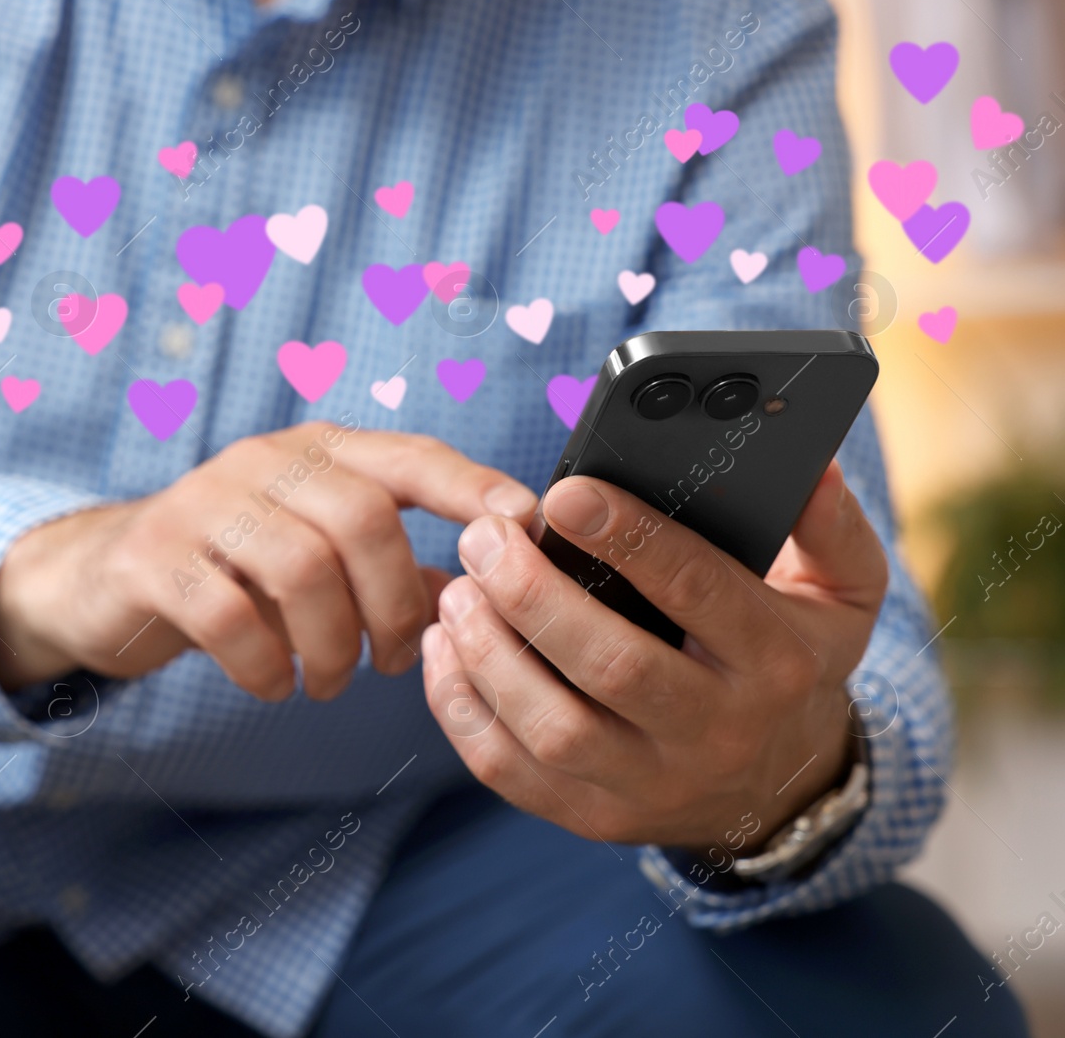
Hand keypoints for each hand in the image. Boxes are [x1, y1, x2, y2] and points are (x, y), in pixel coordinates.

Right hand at [0, 420, 540, 700]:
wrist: (104, 576)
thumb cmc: (236, 568)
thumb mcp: (316, 552)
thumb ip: (394, 564)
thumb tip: (491, 590)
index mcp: (317, 452)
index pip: (411, 456)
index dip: (473, 488)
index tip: (525, 528)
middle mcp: (263, 461)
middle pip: (361, 519)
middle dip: (394, 607)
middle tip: (393, 664)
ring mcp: (202, 503)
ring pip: (301, 568)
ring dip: (333, 646)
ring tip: (332, 682)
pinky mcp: (153, 558)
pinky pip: (229, 616)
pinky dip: (266, 667)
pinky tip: (272, 685)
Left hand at [422, 460, 884, 849]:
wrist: (782, 789)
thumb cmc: (793, 663)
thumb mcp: (842, 595)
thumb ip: (829, 527)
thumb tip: (811, 468)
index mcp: (776, 662)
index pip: (699, 592)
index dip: (628, 539)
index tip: (564, 494)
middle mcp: (718, 733)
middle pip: (613, 667)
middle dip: (535, 596)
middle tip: (484, 539)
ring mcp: (652, 787)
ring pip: (554, 730)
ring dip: (489, 655)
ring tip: (457, 590)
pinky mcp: (594, 818)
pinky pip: (509, 772)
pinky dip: (461, 710)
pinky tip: (444, 648)